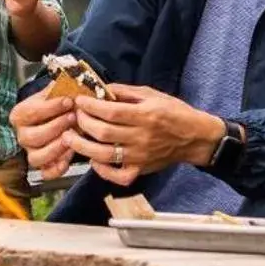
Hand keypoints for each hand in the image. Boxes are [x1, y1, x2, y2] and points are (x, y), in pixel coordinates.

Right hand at [10, 90, 76, 178]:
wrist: (55, 117)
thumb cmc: (54, 105)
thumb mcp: (52, 92)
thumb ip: (58, 88)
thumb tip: (69, 82)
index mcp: (20, 115)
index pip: (32, 112)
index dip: (51, 107)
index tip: (68, 101)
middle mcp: (22, 136)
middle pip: (34, 137)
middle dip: (56, 127)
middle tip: (73, 117)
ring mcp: (31, 152)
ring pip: (37, 158)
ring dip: (57, 147)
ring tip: (72, 136)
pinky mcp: (42, 167)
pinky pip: (46, 174)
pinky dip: (58, 168)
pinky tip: (68, 156)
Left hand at [66, 84, 220, 188]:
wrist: (194, 137)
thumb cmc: (174, 112)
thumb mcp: (152, 94)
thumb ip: (126, 92)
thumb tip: (102, 89)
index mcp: (146, 115)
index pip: (111, 112)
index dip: (91, 106)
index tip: (79, 101)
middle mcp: (142, 137)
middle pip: (103, 133)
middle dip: (83, 123)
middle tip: (74, 115)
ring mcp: (140, 156)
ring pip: (104, 155)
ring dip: (82, 147)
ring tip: (70, 138)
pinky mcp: (141, 170)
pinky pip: (118, 176)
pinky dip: (102, 170)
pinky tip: (93, 159)